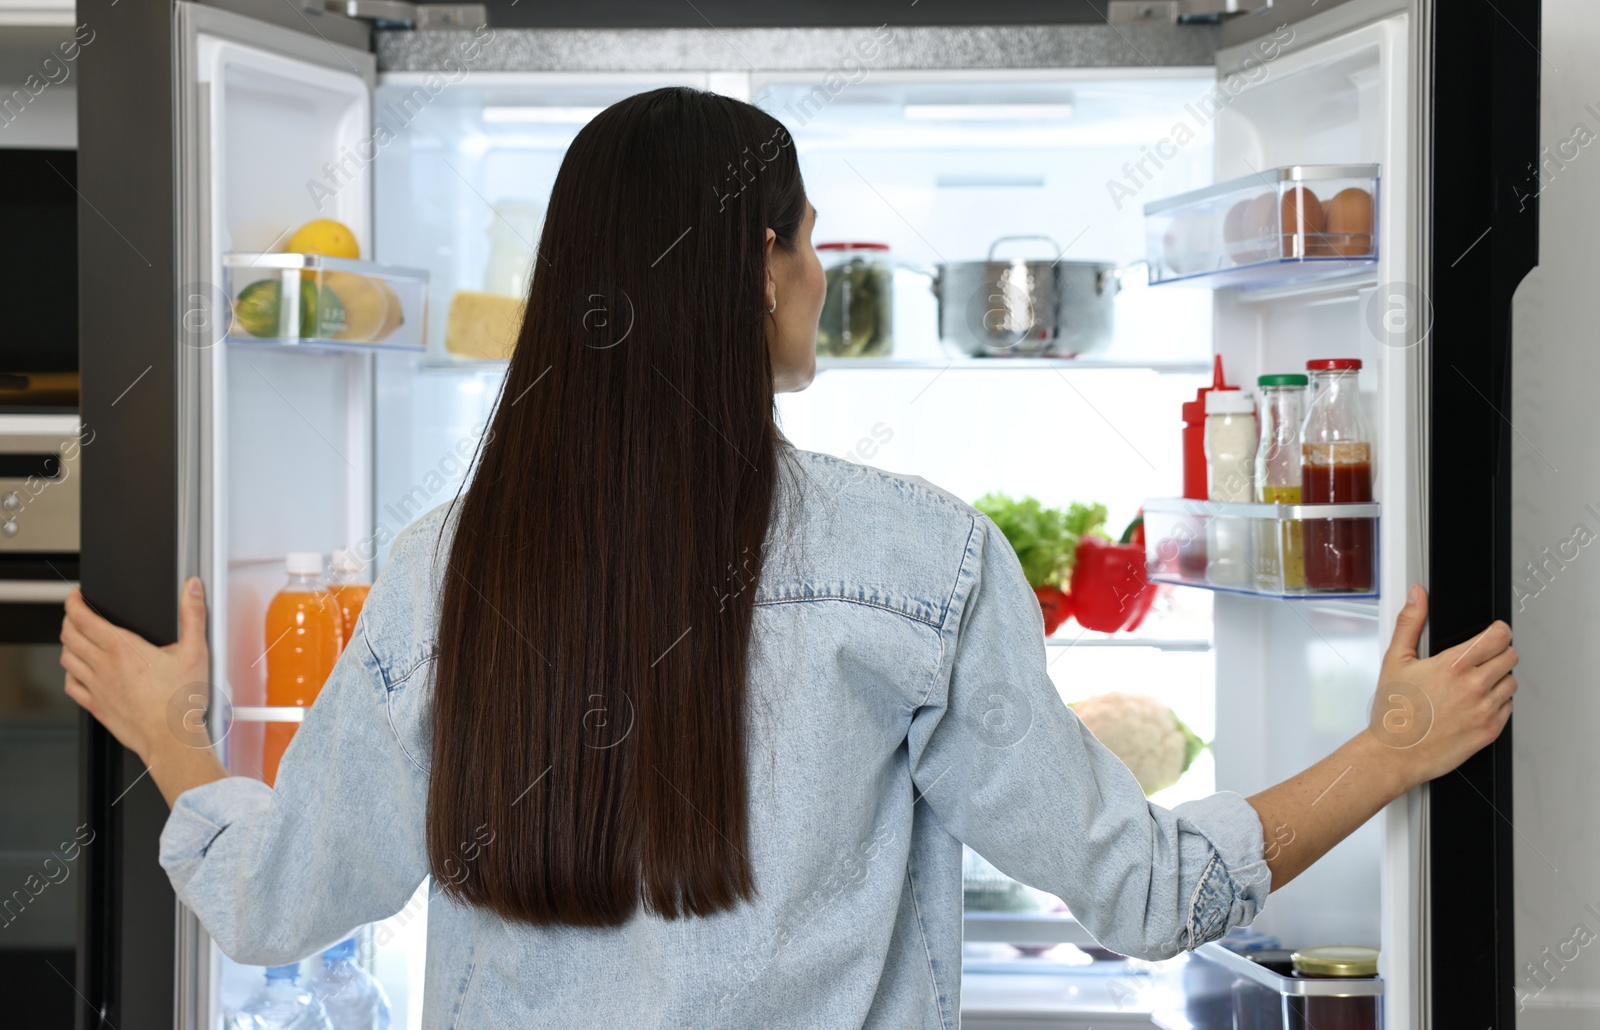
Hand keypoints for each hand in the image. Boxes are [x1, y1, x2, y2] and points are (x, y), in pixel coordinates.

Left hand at [60, 577, 211, 764]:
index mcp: (123, 648)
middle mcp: (103, 666)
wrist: (171, 737)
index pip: (82, 618)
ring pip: (66, 658)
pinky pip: (70, 684)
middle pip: (69, 635)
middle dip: (69, 619)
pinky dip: (70, 672)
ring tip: (77, 639)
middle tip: (77, 614)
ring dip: (68, 644)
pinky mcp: (96, 705)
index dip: (74, 603)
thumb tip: (193, 589)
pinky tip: (79, 670)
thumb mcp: (195, 651)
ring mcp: (96, 687)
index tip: (76, 597)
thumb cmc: (182, 700)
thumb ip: (193, 615)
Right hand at [1371, 584, 1516, 785]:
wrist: (1396, 753)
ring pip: (1511, 682)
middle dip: (1498, 654)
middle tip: (1480, 660)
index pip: (1499, 636)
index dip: (1498, 631)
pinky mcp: (1490, 730)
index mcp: (1453, 665)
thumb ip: (1410, 622)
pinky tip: (1473, 704)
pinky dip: (1496, 703)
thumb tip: (1417, 596)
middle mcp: (1474, 686)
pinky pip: (1508, 708)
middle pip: (1510, 656)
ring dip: (1498, 679)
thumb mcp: (1395, 660)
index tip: (1493, 633)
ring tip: (1473, 685)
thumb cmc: (1394, 711)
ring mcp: (1485, 709)